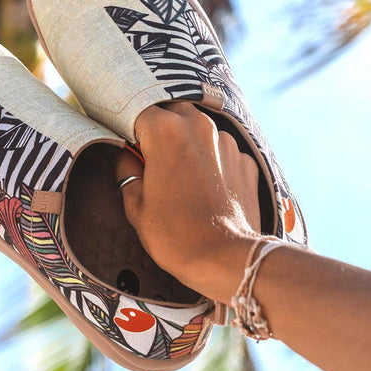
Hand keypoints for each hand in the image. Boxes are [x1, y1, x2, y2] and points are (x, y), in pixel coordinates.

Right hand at [115, 102, 261, 301]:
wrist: (225, 259)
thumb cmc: (174, 234)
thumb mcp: (136, 205)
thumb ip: (127, 171)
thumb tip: (126, 157)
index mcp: (165, 131)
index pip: (138, 111)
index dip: (129, 127)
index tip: (125, 141)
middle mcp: (199, 126)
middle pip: (172, 111)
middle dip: (159, 128)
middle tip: (150, 155)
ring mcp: (226, 142)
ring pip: (199, 129)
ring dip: (187, 142)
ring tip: (179, 174)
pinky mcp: (245, 160)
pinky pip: (221, 150)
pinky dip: (211, 161)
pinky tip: (204, 187)